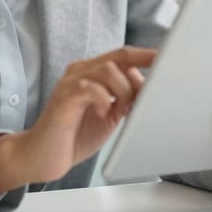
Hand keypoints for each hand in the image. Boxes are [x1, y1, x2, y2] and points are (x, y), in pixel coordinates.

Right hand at [0, 46, 155, 196]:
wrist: (42, 156)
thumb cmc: (74, 136)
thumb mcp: (108, 115)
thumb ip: (124, 100)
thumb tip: (148, 91)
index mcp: (93, 73)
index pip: (123, 56)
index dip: (146, 56)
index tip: (169, 58)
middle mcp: (81, 72)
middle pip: (118, 56)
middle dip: (143, 63)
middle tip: (158, 79)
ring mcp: (71, 83)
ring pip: (107, 69)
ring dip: (123, 89)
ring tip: (123, 109)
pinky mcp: (64, 98)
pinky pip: (88, 87)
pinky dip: (103, 98)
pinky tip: (106, 112)